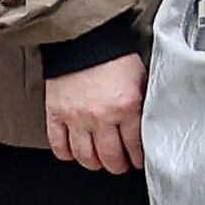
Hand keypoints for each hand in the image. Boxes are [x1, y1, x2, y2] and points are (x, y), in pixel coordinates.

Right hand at [40, 56, 146, 174]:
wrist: (84, 38)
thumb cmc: (113, 55)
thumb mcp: (140, 78)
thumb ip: (142, 103)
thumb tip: (148, 123)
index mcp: (126, 107)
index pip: (134, 146)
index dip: (137, 158)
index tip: (137, 161)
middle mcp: (101, 117)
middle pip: (110, 157)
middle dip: (117, 166)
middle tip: (119, 165)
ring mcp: (76, 118)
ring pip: (85, 157)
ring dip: (94, 164)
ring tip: (99, 162)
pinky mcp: (56, 114)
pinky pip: (59, 146)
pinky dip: (67, 154)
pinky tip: (74, 153)